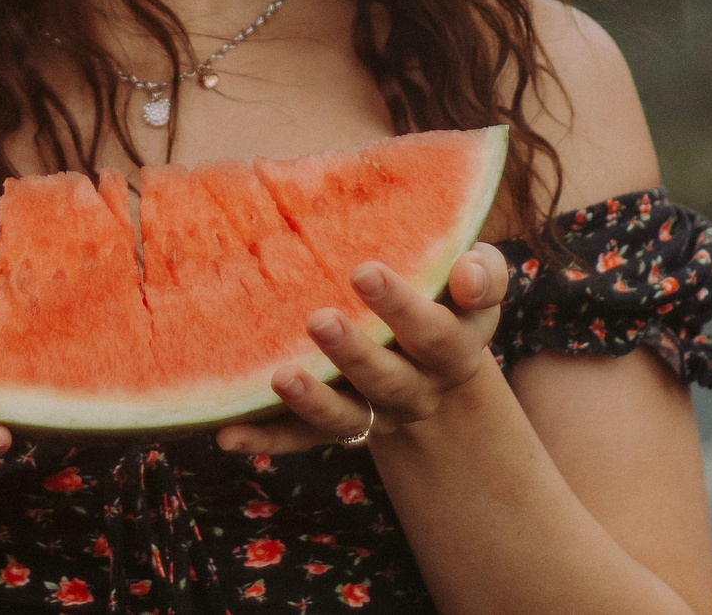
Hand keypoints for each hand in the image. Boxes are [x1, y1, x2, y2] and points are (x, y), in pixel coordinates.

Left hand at [215, 243, 511, 455]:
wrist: (439, 374)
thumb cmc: (451, 306)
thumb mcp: (478, 291)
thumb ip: (483, 276)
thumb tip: (466, 269)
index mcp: (452, 353)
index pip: (434, 333)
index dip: (402, 307)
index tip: (364, 270)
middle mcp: (414, 391)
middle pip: (386, 380)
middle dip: (353, 353)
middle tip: (318, 319)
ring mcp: (374, 415)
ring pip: (344, 417)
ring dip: (312, 402)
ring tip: (280, 377)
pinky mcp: (336, 429)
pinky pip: (301, 441)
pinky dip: (267, 442)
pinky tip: (228, 437)